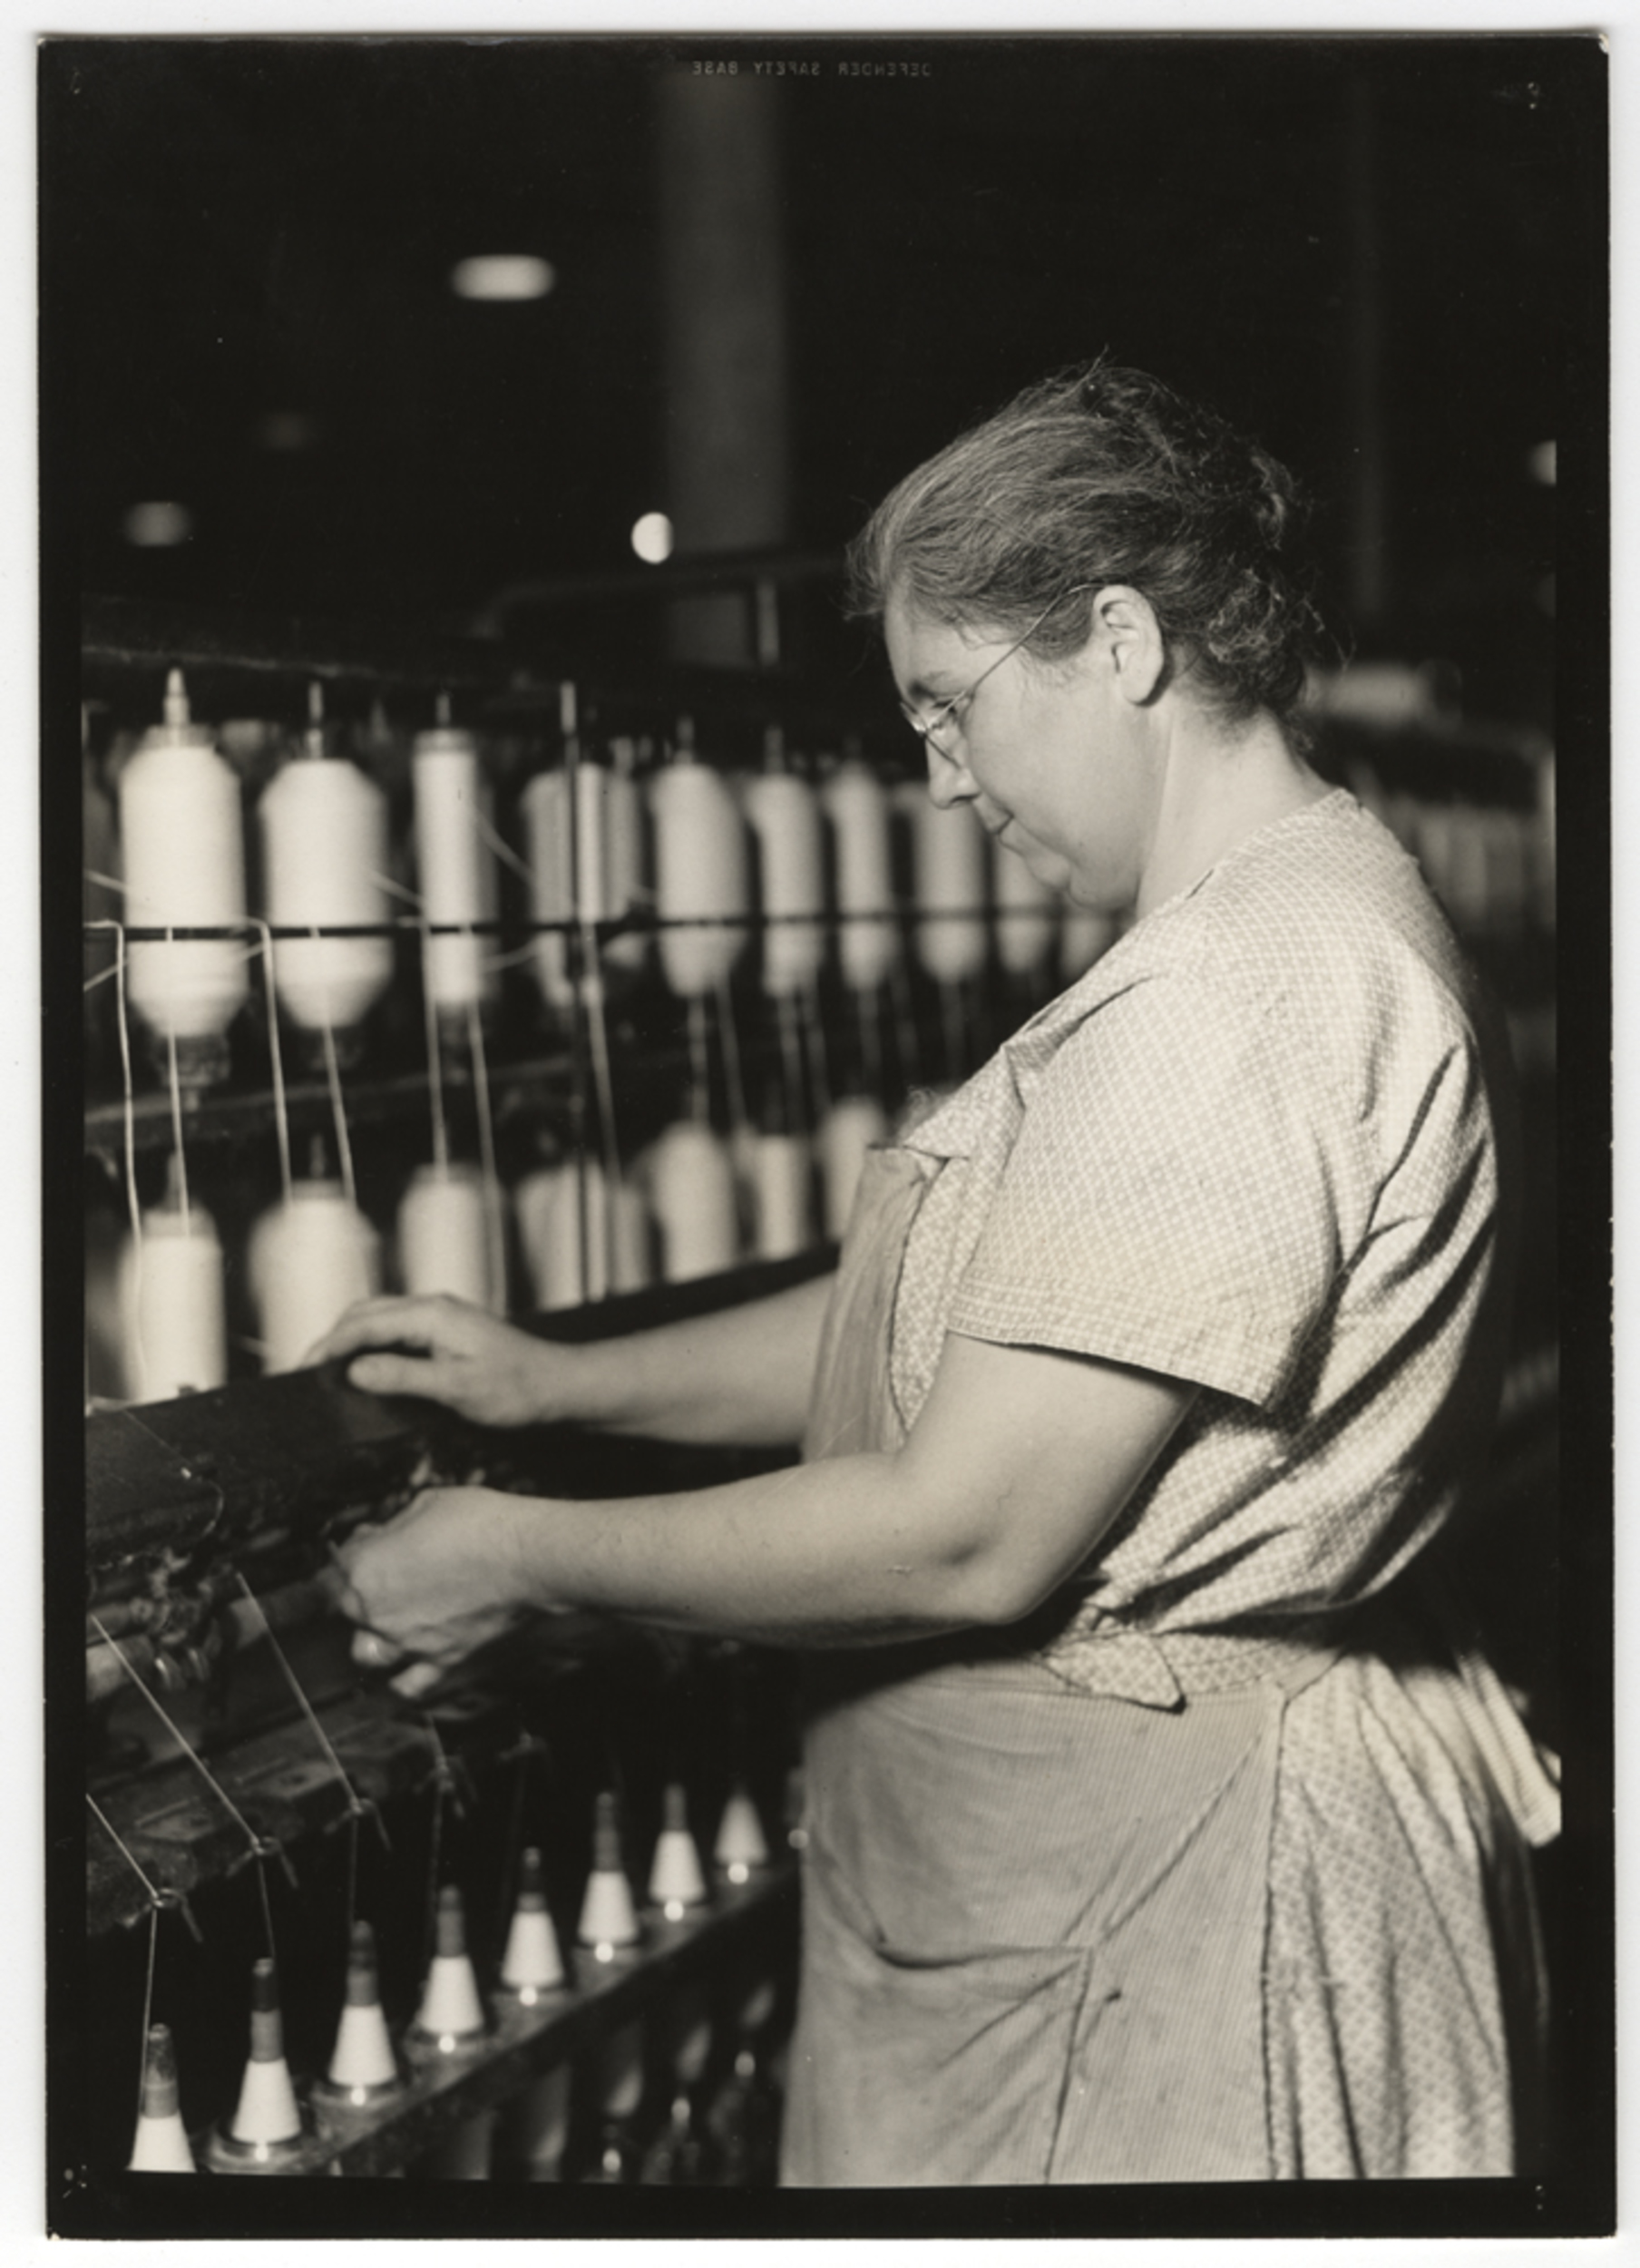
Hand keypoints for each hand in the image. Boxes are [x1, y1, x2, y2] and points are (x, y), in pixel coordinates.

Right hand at [304, 1295, 573, 1427]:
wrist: (559, 1386)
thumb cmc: (517, 1389)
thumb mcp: (458, 1389)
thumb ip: (405, 1377)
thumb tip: (355, 1369)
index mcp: (432, 1315)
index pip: (364, 1323)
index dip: (330, 1346)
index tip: (305, 1371)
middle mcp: (434, 1308)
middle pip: (367, 1314)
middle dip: (333, 1338)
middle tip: (308, 1373)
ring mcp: (441, 1318)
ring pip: (380, 1319)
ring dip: (351, 1340)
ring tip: (328, 1370)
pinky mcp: (447, 1332)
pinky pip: (398, 1331)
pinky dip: (373, 1344)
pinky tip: (367, 1368)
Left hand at [333, 1486, 535, 1690]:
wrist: (528, 1557)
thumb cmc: (482, 1524)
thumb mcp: (427, 1503)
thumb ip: (396, 1527)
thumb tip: (389, 1534)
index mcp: (365, 1569)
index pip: (336, 1566)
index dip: (354, 1549)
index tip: (369, 1540)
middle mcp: (378, 1612)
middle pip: (346, 1609)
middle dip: (360, 1588)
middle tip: (388, 1568)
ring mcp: (408, 1641)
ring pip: (366, 1653)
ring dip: (371, 1637)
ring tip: (387, 1621)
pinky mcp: (442, 1660)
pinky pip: (410, 1685)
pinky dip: (402, 1679)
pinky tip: (406, 1666)